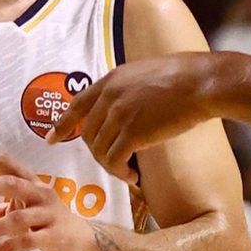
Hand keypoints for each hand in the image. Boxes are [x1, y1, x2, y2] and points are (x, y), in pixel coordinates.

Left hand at [0, 148, 97, 250]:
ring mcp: (48, 214)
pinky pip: (28, 241)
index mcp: (29, 182)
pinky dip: (7, 247)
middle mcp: (39, 193)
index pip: (6, 162)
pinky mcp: (53, 236)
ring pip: (18, 218)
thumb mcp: (12, 212)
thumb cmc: (43, 222)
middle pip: (12, 183)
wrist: (82, 242)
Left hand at [51, 54, 219, 179]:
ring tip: (128, 173)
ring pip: (100, 150)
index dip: (62, 125)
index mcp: (111, 81)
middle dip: (98, 153)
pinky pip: (115, 160)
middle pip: (88, 134)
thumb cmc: (183, 78)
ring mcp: (119, 114)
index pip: (77, 105)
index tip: (51, 139)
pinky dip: (122, 172)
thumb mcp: (144, 74)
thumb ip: (127, 90)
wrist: (199, 82)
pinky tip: (134, 177)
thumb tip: (123, 110)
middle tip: (114, 164)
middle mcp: (109, 96)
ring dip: (113, 167)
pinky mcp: (132, 132)